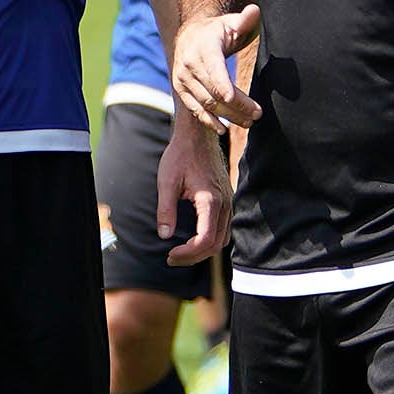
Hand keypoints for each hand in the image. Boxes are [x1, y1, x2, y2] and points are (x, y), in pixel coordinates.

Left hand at [157, 111, 231, 266]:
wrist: (198, 134)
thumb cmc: (181, 155)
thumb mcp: (167, 181)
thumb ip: (166, 210)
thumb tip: (164, 235)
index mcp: (211, 200)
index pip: (205, 240)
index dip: (188, 253)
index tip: (170, 254)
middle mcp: (224, 203)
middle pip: (216, 244)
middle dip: (193, 256)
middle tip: (171, 258)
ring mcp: (228, 202)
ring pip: (222, 239)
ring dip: (203, 250)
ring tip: (181, 252)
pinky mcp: (226, 200)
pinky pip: (223, 228)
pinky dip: (210, 240)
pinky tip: (192, 239)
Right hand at [174, 4, 262, 128]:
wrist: (191, 35)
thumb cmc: (218, 30)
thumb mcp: (232, 22)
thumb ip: (245, 19)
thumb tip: (255, 10)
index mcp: (203, 47)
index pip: (214, 71)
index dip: (225, 88)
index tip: (236, 101)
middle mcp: (189, 64)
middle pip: (213, 92)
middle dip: (236, 106)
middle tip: (257, 115)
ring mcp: (183, 79)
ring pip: (206, 104)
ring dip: (228, 116)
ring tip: (249, 122)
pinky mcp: (181, 89)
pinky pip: (194, 109)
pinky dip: (208, 121)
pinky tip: (223, 129)